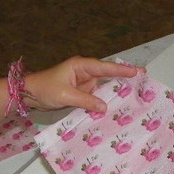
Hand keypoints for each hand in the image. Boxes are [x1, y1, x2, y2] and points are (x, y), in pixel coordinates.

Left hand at [23, 56, 139, 113]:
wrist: (29, 95)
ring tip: (135, 94)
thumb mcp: (65, 95)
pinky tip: (117, 106)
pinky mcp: (82, 93)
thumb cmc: (44, 89)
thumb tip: (104, 107)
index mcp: (80, 66)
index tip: (136, 72)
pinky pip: (97, 96)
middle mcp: (84, 72)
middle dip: (124, 76)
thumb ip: (86, 100)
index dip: (120, 70)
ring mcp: (84, 82)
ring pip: (104, 86)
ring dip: (116, 91)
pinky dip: (106, 100)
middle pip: (108, 74)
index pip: (104, 67)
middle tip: (144, 78)